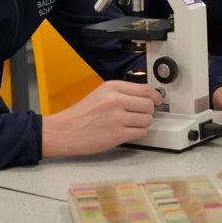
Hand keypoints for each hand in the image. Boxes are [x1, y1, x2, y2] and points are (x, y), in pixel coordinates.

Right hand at [41, 80, 161, 157]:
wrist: (64, 131)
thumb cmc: (80, 114)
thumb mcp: (100, 94)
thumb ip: (122, 93)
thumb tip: (145, 96)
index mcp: (112, 88)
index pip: (145, 89)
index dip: (155, 96)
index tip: (157, 100)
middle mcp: (116, 100)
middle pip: (149, 104)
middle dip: (148, 111)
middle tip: (141, 114)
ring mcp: (118, 118)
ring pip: (148, 119)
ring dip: (143, 123)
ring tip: (131, 124)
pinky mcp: (118, 134)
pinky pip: (141, 132)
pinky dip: (137, 133)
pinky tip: (127, 131)